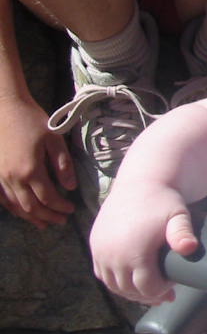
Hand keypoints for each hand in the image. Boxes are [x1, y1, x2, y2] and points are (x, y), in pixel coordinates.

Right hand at [0, 94, 75, 228]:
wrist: (5, 109)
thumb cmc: (32, 121)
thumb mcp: (55, 139)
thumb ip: (63, 164)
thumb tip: (71, 187)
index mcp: (30, 170)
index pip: (48, 197)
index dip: (60, 207)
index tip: (71, 210)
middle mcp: (12, 178)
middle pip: (31, 206)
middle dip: (48, 216)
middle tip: (61, 221)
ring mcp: (0, 178)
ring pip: (15, 206)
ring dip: (31, 217)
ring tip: (44, 224)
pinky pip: (3, 199)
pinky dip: (14, 209)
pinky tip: (22, 212)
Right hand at [90, 180, 198, 304]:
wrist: (140, 183)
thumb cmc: (163, 201)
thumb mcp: (178, 216)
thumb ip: (182, 234)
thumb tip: (190, 248)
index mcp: (134, 252)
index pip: (147, 288)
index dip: (162, 290)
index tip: (174, 283)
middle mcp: (113, 256)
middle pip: (130, 290)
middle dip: (149, 294)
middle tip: (165, 294)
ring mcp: (101, 252)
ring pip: (115, 285)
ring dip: (131, 290)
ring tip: (149, 290)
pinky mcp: (95, 246)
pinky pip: (103, 274)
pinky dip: (116, 281)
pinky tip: (131, 280)